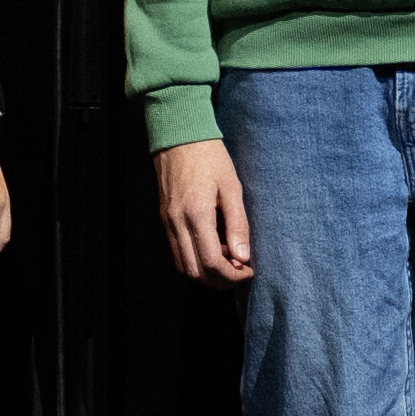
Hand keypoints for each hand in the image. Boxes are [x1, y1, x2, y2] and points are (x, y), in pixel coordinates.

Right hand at [153, 136, 253, 284]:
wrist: (179, 135)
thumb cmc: (209, 157)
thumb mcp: (232, 187)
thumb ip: (237, 224)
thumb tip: (243, 257)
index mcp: (196, 215)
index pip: (212, 263)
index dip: (233, 275)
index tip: (249, 270)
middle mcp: (177, 223)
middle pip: (195, 272)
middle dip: (220, 280)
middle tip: (240, 270)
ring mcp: (167, 222)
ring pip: (183, 266)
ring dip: (206, 272)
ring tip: (227, 259)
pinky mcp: (165, 218)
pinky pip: (177, 251)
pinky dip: (195, 259)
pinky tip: (212, 246)